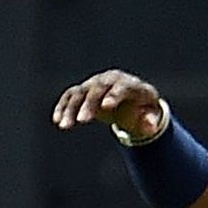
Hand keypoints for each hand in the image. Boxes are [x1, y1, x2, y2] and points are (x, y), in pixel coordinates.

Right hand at [52, 70, 167, 142]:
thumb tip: (150, 126)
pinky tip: (57, 120)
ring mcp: (95, 84)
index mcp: (129, 84)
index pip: (121, 87)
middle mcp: (110, 80)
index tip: (106, 107)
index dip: (114, 95)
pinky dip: (63, 106)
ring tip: (64, 126)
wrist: (131, 96)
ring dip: (71, 108)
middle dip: (89, 104)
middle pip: (98, 89)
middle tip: (82, 121)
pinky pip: (70, 96)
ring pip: (80, 92)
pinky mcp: (84, 90)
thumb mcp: (151, 113)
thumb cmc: (143, 106)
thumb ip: (151, 120)